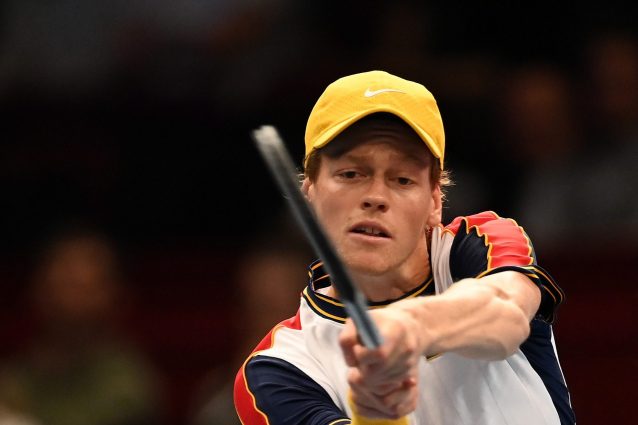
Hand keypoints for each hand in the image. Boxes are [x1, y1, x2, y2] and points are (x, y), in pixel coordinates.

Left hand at [339, 301, 425, 418]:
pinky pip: (387, 385)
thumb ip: (347, 339)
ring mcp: (409, 363)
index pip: (378, 354)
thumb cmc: (378, 323)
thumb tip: (351, 363)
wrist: (407, 326)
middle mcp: (406, 348)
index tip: (358, 348)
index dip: (362, 355)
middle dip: (363, 369)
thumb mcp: (358, 322)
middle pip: (376, 373)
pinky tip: (379, 365)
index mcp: (394, 330)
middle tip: (362, 358)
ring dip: (370, 375)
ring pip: (380, 383)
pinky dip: (379, 379)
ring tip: (371, 359)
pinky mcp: (409, 373)